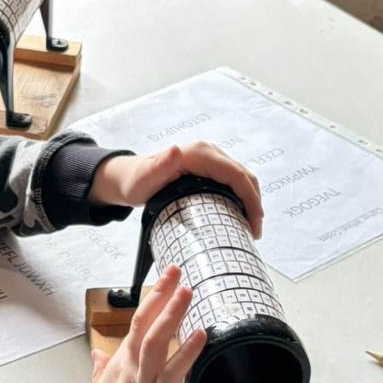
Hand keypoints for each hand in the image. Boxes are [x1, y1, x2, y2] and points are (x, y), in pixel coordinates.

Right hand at [68, 265, 205, 382]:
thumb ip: (101, 373)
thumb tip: (99, 356)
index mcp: (116, 368)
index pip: (135, 325)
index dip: (150, 301)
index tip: (162, 282)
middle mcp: (128, 370)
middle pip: (145, 323)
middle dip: (161, 294)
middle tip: (175, 271)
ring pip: (157, 340)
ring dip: (173, 313)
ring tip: (187, 290)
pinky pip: (174, 371)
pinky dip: (187, 350)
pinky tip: (200, 334)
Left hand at [89, 142, 262, 237]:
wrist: (128, 178)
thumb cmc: (135, 181)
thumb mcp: (145, 177)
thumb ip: (159, 165)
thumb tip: (176, 150)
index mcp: (200, 154)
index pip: (236, 175)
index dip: (250, 198)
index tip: (254, 222)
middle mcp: (209, 154)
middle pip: (244, 176)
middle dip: (254, 203)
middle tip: (254, 232)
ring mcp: (210, 161)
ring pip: (241, 180)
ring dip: (250, 202)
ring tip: (250, 228)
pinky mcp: (209, 170)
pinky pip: (232, 183)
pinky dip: (241, 199)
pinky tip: (239, 217)